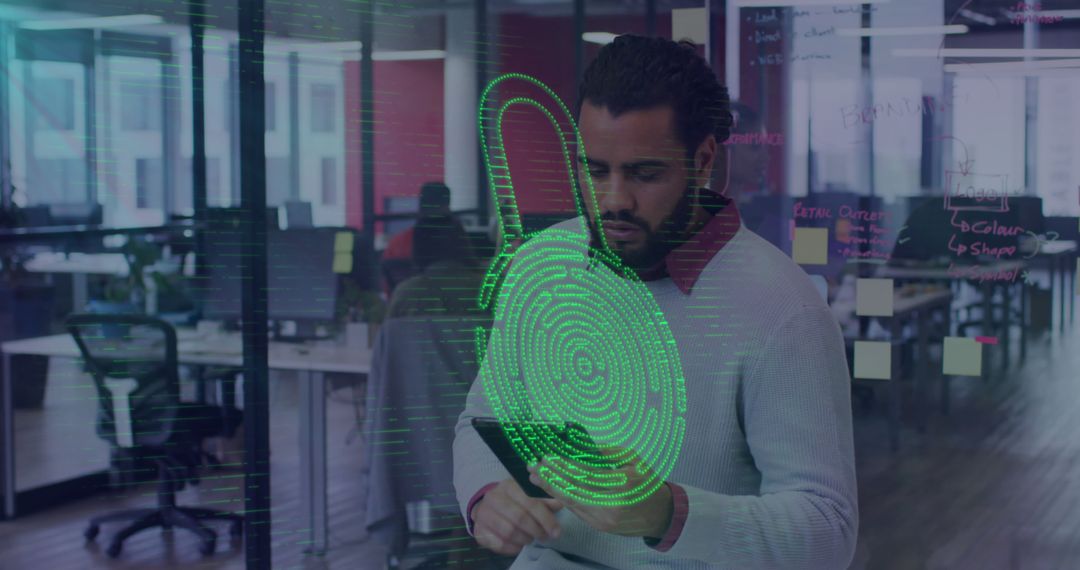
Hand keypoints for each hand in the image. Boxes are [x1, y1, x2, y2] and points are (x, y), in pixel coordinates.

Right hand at [472, 477, 563, 555]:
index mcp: (508, 486)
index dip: (545, 519)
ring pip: (509, 532)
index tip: (556, 532)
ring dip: (524, 539)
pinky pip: (498, 544)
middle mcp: (493, 498)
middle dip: (536, 530)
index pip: (530, 503)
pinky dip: (513, 548)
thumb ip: (543, 500)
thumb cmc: (511, 500)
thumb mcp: (526, 495)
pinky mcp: (478, 530)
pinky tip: (519, 545)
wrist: (484, 506)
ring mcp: (483, 514)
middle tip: (544, 537)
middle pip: (519, 518)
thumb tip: (560, 503)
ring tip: (531, 539)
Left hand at [527, 449, 672, 538]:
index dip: (565, 465)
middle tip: (534, 466)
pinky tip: (551, 488)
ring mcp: (605, 518)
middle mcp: (613, 503)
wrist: (659, 514)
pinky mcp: (600, 526)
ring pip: (572, 502)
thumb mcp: (632, 459)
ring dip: (551, 489)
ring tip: (536, 477)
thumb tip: (578, 445)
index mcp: (624, 483)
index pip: (587, 473)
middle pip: (574, 489)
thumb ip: (606, 452)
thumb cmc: (645, 481)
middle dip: (551, 477)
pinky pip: (577, 510)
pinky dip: (562, 498)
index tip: (549, 456)